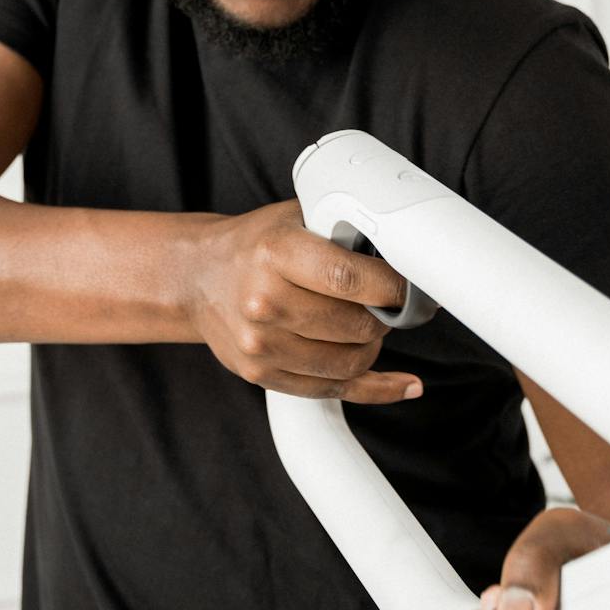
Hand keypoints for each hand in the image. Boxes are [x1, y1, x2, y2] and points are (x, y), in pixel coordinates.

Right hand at [184, 199, 423, 403]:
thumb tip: (404, 246)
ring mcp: (260, 343)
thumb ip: (342, 227)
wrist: (197, 277)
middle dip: (386, 317)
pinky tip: (403, 384)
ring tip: (370, 326)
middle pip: (355, 326)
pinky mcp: (261, 374)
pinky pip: (332, 391)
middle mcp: (264, 301)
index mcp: (276, 253)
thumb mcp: (295, 218)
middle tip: (389, 305)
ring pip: (350, 362)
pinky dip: (375, 388)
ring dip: (374, 346)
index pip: (349, 279)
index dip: (392, 288)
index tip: (412, 289)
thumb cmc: (255, 245)